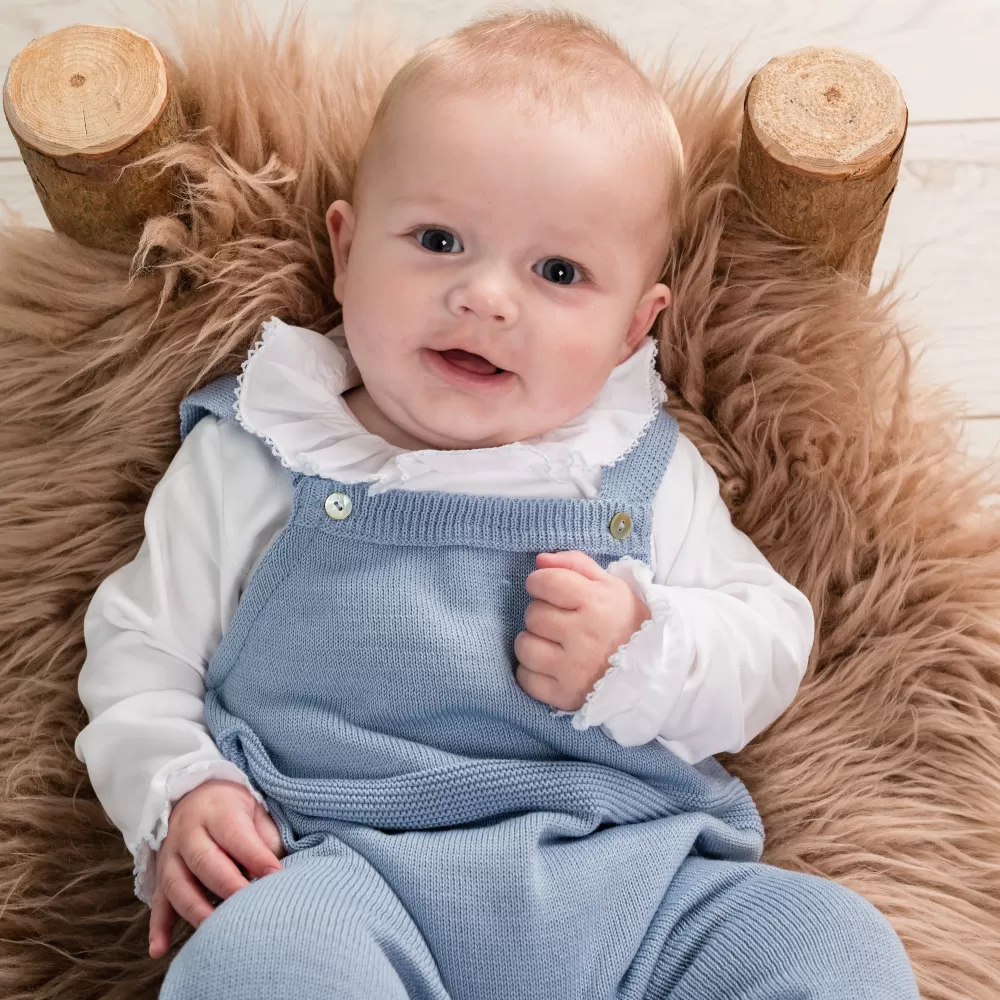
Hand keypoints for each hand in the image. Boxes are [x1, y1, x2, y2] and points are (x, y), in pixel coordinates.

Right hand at [148, 779, 284, 959]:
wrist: (196, 795)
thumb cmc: (234, 808)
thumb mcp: (254, 808)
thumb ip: (266, 836)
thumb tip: (277, 870)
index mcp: (216, 811)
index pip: (235, 834)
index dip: (255, 856)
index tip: (275, 875)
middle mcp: (188, 832)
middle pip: (204, 861)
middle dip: (227, 886)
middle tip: (249, 907)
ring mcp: (170, 856)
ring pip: (177, 885)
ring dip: (196, 910)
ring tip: (215, 932)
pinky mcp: (161, 877)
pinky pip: (157, 903)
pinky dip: (158, 928)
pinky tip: (160, 950)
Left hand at [514, 550, 650, 711]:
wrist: (654, 669)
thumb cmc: (626, 621)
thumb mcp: (610, 585)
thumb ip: (574, 564)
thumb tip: (540, 560)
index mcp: (597, 603)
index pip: (545, 581)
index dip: (539, 582)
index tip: (546, 589)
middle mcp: (584, 635)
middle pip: (533, 614)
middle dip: (541, 613)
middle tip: (559, 620)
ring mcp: (574, 669)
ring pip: (524, 646)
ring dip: (533, 642)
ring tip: (552, 643)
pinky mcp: (565, 696)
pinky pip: (525, 679)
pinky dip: (531, 672)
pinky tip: (550, 666)